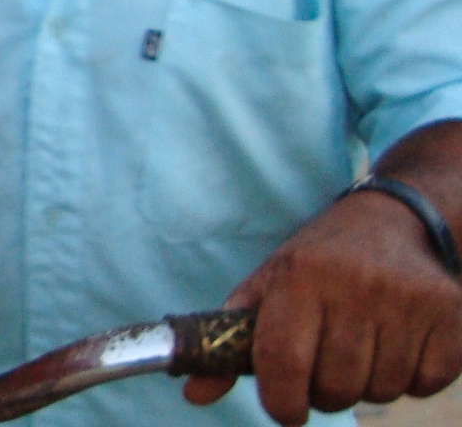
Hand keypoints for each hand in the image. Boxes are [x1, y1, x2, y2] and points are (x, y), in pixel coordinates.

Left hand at [183, 190, 461, 424]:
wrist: (392, 222)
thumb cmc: (316, 263)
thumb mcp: (266, 287)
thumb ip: (229, 343)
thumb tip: (194, 394)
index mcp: (300, 278)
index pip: (282, 362)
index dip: (281, 401)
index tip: (285, 410)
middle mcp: (355, 287)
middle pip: (334, 387)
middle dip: (324, 392)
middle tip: (325, 365)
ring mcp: (407, 302)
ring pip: (380, 390)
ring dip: (366, 384)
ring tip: (361, 346)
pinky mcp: (450, 316)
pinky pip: (424, 385)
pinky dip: (409, 378)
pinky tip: (397, 343)